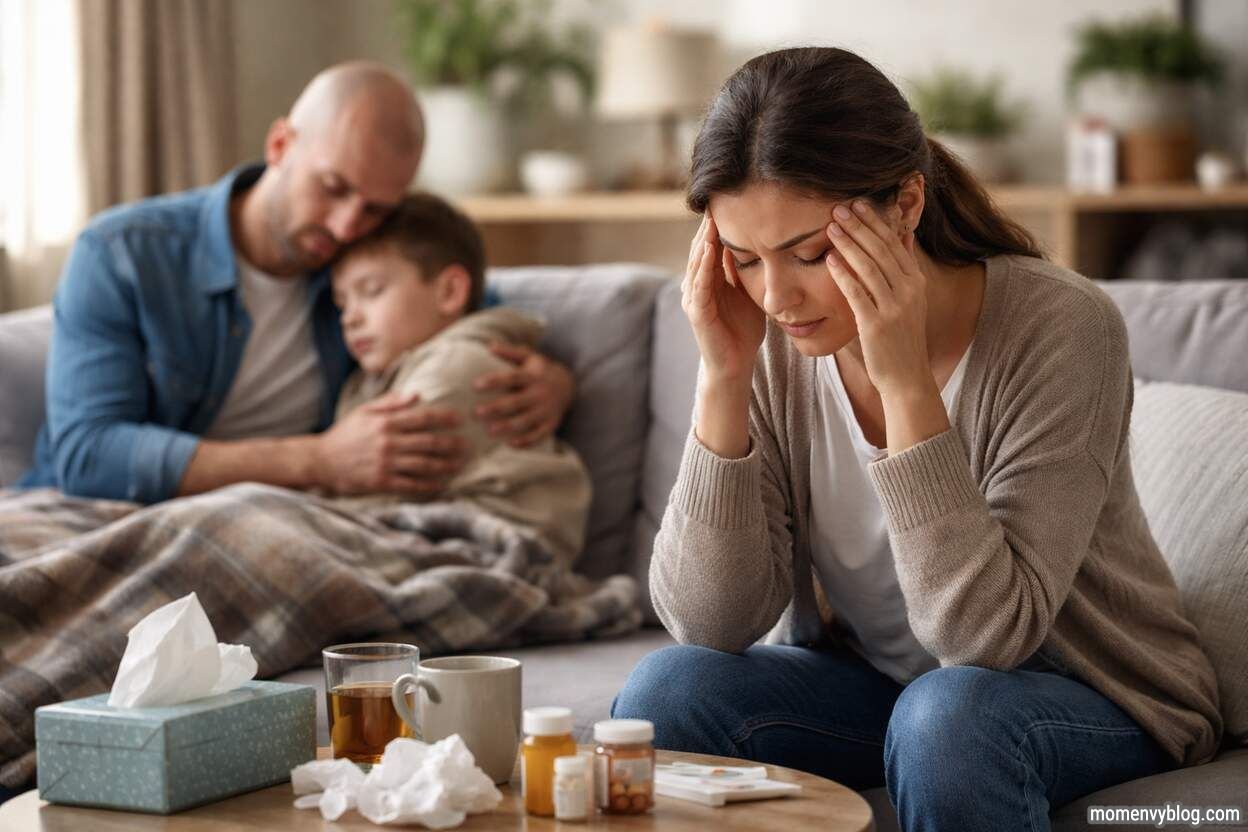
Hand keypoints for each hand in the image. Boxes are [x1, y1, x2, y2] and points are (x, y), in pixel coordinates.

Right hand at [316, 391, 466, 495]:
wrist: (320, 461)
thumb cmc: (344, 434)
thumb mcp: (364, 411)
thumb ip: (391, 402)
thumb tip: (417, 394)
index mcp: (385, 422)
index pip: (422, 418)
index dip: (444, 418)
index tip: (460, 420)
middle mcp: (388, 442)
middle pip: (428, 442)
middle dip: (451, 443)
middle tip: (467, 445)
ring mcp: (386, 463)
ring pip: (423, 464)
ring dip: (445, 465)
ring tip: (460, 465)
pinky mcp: (382, 482)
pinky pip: (411, 484)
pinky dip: (428, 485)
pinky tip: (441, 485)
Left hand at [473, 342, 574, 447]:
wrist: (568, 385)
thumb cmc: (540, 371)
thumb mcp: (529, 357)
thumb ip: (510, 352)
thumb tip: (489, 346)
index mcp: (532, 376)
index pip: (512, 378)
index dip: (494, 381)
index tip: (475, 385)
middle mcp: (540, 394)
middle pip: (516, 402)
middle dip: (496, 408)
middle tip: (476, 412)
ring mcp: (546, 410)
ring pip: (526, 421)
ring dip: (508, 426)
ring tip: (490, 430)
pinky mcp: (551, 424)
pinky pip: (539, 435)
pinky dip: (526, 441)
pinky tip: (510, 444)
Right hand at [682, 213, 766, 384]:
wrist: (736, 363)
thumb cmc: (743, 329)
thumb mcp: (748, 292)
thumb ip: (746, 270)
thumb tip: (757, 242)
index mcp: (710, 280)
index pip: (710, 246)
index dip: (716, 226)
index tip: (725, 202)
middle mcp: (697, 286)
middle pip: (700, 250)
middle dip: (706, 228)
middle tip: (714, 202)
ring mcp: (694, 299)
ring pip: (696, 264)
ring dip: (702, 242)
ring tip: (709, 221)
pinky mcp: (697, 313)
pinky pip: (699, 285)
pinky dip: (703, 266)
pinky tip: (708, 250)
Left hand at [824, 200, 935, 399]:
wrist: (907, 378)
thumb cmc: (902, 338)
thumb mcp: (911, 301)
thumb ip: (905, 269)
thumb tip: (904, 236)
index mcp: (916, 282)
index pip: (895, 243)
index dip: (875, 222)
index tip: (858, 204)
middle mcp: (909, 291)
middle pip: (881, 250)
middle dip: (859, 226)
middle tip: (839, 208)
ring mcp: (894, 308)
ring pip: (868, 267)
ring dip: (848, 244)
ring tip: (831, 226)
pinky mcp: (877, 325)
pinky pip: (857, 293)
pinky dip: (843, 274)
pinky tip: (829, 260)